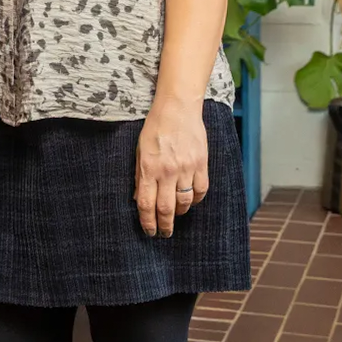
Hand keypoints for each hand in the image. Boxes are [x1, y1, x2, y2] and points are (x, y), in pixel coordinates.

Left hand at [134, 100, 207, 237]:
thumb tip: (139, 199)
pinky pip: (201, 190)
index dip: (148, 222)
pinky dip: (196, 199)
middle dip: (165, 225)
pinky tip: (191, 200)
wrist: (178, 108)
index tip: (149, 232)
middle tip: (164, 233)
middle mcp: (168, 171)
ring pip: (185, 202)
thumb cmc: (155, 128)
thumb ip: (140, 176)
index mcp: (149, 168)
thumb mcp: (140, 150)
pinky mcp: (201, 164)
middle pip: (167, 208)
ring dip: (180, 213)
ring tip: (176, 215)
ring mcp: (186, 168)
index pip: (147, 204)